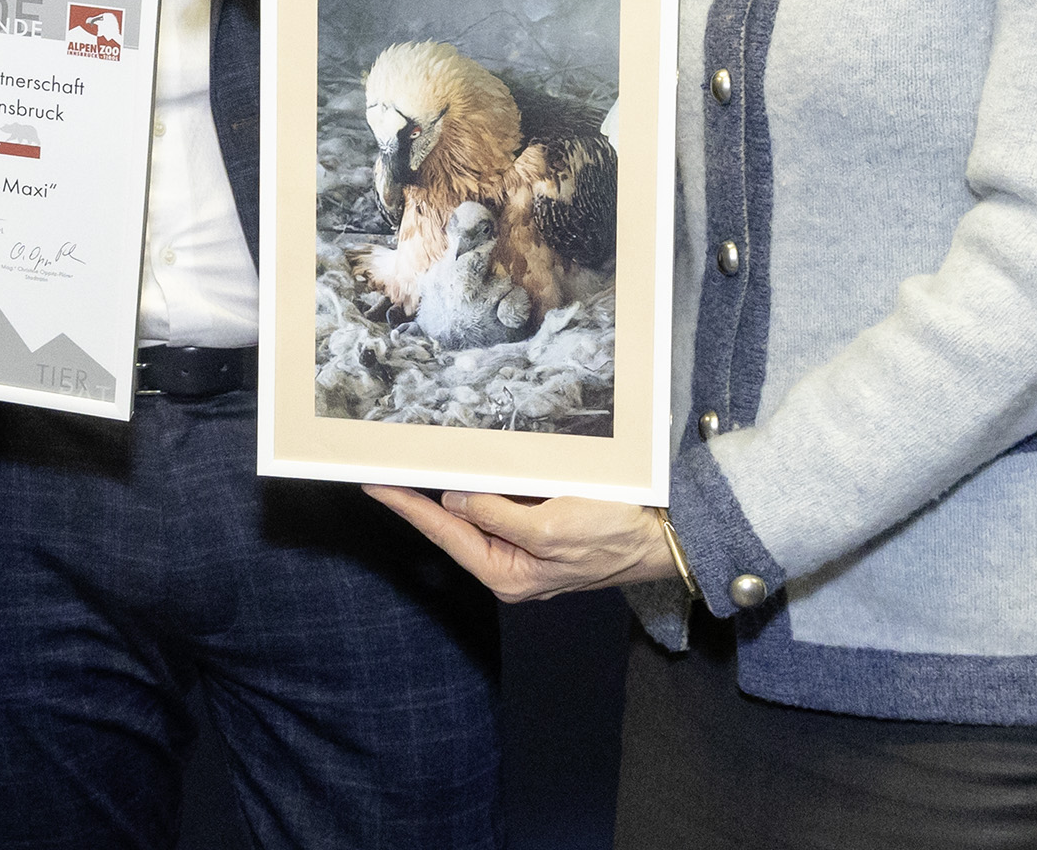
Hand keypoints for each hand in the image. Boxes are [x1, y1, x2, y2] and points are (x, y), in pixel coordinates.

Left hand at [363, 485, 672, 600]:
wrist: (664, 534)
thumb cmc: (614, 535)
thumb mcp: (551, 528)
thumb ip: (499, 516)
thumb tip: (456, 501)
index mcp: (508, 574)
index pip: (444, 533)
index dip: (406, 506)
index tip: (373, 484)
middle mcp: (511, 564)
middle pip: (453, 524)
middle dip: (421, 496)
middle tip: (386, 466)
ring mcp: (525, 546)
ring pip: (475, 510)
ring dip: (450, 487)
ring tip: (415, 463)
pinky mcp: (540, 527)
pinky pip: (501, 502)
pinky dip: (483, 484)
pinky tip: (465, 467)